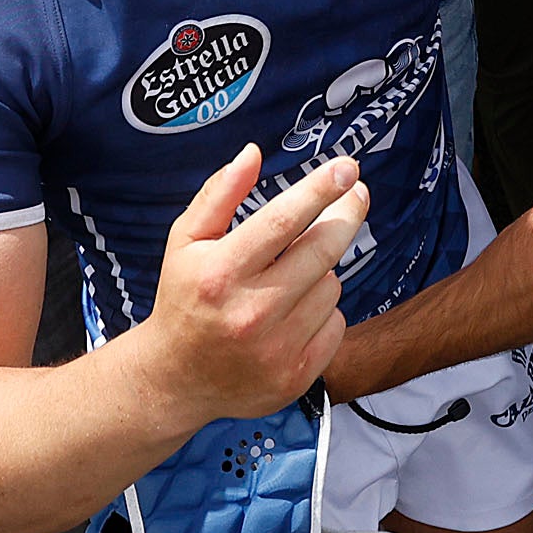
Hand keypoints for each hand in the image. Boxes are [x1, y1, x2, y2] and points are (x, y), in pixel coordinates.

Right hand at [144, 147, 362, 417]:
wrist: (176, 380)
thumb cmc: (185, 297)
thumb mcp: (186, 241)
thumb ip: (219, 194)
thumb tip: (253, 152)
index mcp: (219, 274)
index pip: (281, 221)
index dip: (318, 190)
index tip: (346, 167)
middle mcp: (249, 313)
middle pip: (321, 249)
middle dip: (347, 213)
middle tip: (356, 193)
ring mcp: (275, 350)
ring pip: (331, 285)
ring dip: (321, 271)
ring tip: (289, 277)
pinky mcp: (295, 377)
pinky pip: (336, 324)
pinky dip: (323, 311)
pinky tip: (294, 313)